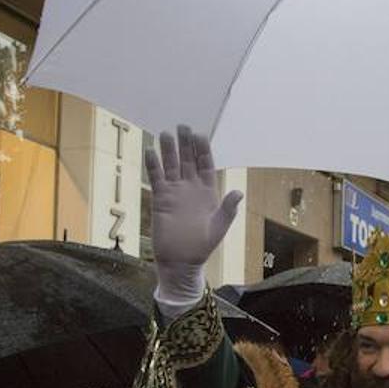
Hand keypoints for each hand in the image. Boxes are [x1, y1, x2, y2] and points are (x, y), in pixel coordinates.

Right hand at [144, 126, 242, 303]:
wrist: (181, 261)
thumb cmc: (202, 246)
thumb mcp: (219, 227)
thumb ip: (227, 209)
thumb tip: (238, 192)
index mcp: (208, 192)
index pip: (205, 165)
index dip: (203, 150)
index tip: (200, 135)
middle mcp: (191, 188)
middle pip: (187, 160)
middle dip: (185, 143)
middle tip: (182, 126)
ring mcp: (174, 192)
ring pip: (171, 166)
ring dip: (168, 150)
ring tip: (165, 133)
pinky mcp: (160, 199)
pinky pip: (156, 178)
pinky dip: (153, 165)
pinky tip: (150, 151)